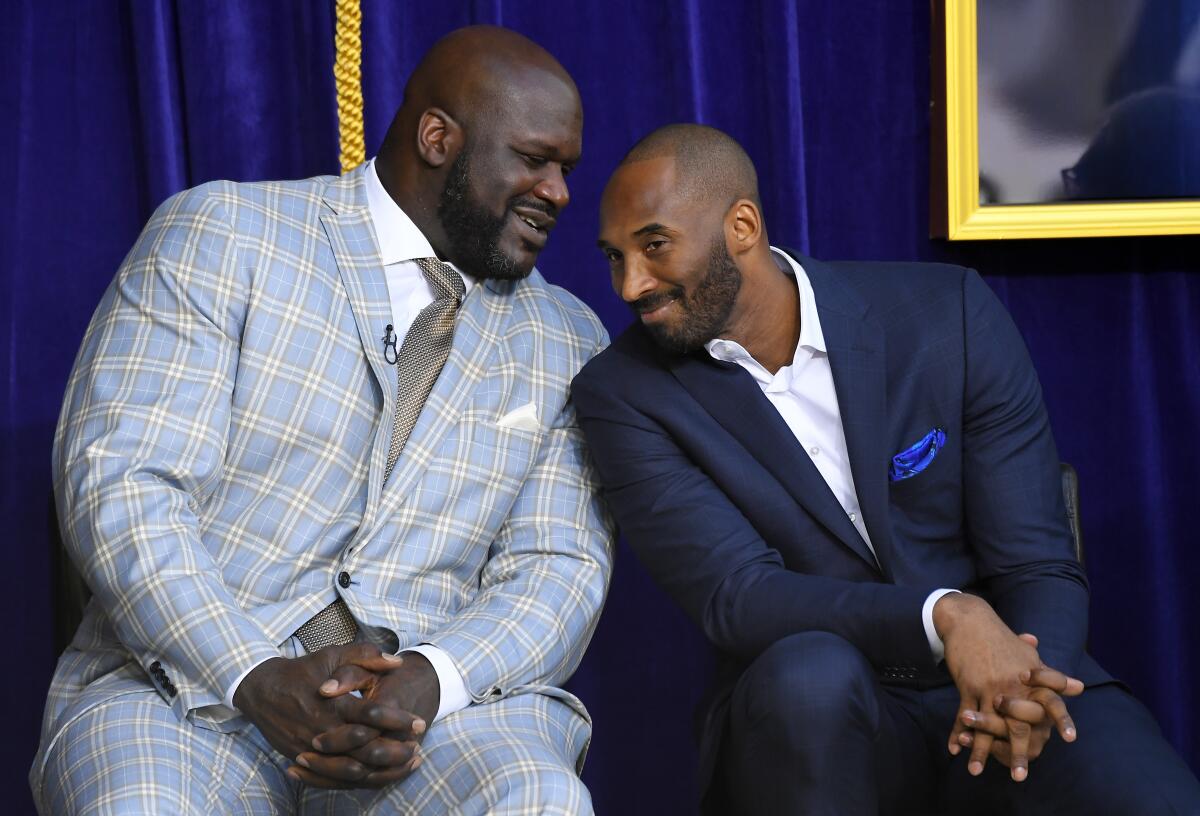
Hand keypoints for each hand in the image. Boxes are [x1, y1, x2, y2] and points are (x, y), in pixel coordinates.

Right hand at [233, 644, 419, 786]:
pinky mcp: (303, 760)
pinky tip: (379, 775)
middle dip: (396, 750)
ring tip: (406, 764)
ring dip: (383, 771)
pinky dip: (359, 780)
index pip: (372, 715)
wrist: (262, 690)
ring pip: (352, 771)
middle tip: (417, 746)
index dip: (398, 720)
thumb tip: (398, 662)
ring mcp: (311, 750)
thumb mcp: (333, 655)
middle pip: (365, 750)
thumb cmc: (303, 671)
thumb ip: (366, 655)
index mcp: (332, 703)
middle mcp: (322, 730)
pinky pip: (334, 779)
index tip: (419, 722)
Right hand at [935, 597, 1081, 780]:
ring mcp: (989, 688)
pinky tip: (954, 749)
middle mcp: (1013, 685)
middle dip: (1018, 752)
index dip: (1060, 720)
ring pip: (987, 726)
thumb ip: (1051, 676)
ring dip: (981, 751)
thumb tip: (1079, 687)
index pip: (1050, 702)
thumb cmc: (1000, 638)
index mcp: (1031, 678)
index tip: (1069, 740)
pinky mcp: (968, 686)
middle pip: (1018, 724)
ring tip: (977, 772)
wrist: (969, 621)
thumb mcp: (1027, 654)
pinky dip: (958, 733)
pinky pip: (963, 716)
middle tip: (1020, 776)